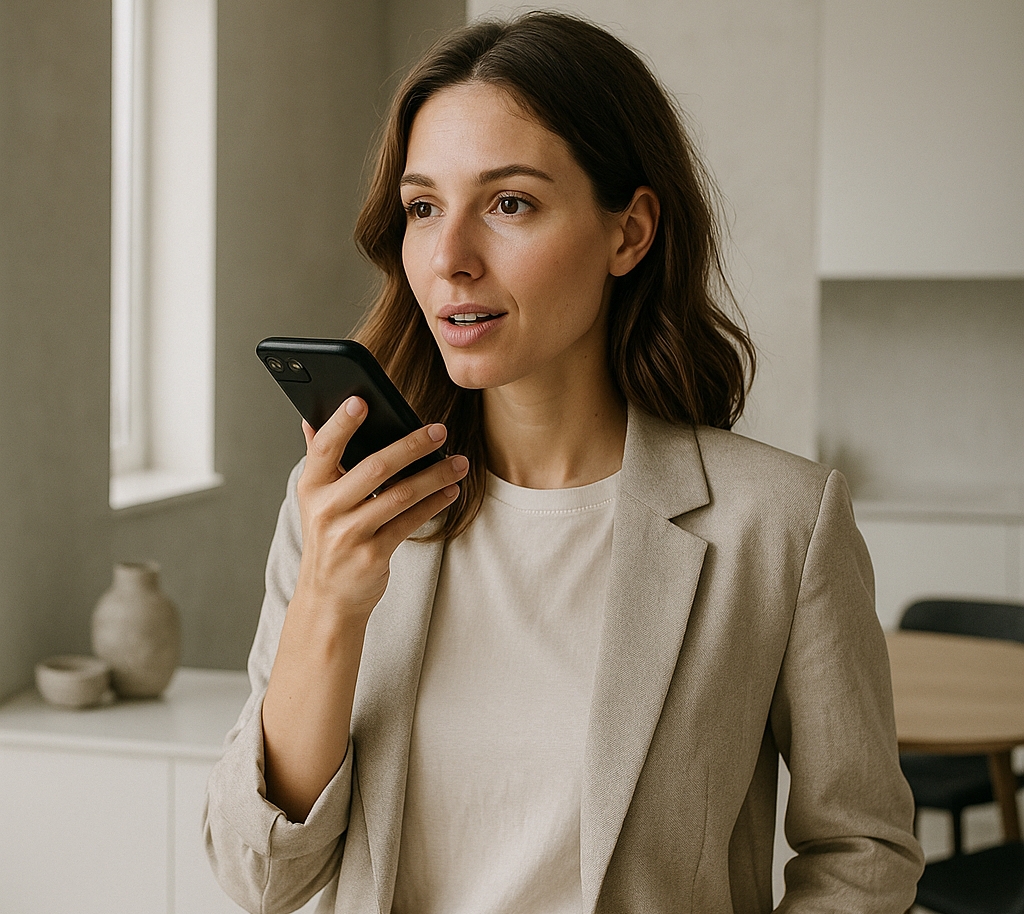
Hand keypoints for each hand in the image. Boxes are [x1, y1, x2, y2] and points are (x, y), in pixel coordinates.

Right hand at [293, 395, 467, 620]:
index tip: (362, 400)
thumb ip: (319, 460)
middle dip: (411, 446)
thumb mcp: (316, 501)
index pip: (324, 446)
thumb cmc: (328, 540)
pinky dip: (434, 503)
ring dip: (434, 475)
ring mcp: (349, 534)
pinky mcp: (373, 555)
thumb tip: (310, 419)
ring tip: (459, 462)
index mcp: (311, 487)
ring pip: (399, 495)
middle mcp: (326, 509)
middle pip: (373, 468)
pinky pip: (409, 522)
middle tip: (439, 431)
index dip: (342, 423)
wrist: (328, 599)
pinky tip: (451, 490)